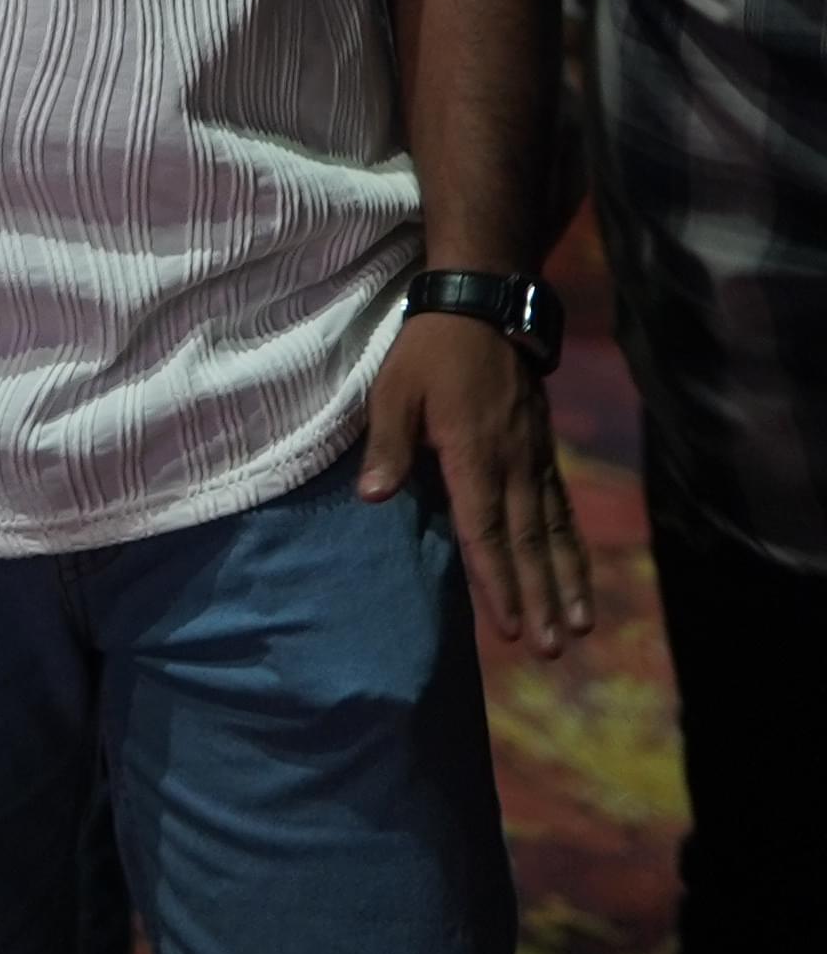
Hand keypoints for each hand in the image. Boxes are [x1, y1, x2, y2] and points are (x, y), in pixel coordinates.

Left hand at [358, 314, 592, 655]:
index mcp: (473, 454)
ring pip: (553, 531)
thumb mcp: (395, 388)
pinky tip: (579, 575)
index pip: (485, 529)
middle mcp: (512, 464)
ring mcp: (534, 458)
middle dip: (539, 598)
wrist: (483, 304)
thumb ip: (388, 444)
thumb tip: (372, 497)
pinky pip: (563, 508)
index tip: (511, 628)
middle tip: (552, 649)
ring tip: (581, 628)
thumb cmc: (430, 351)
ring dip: (567, 581)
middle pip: (526, 542)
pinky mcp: (544, 451)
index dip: (496, 581)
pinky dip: (573, 546)